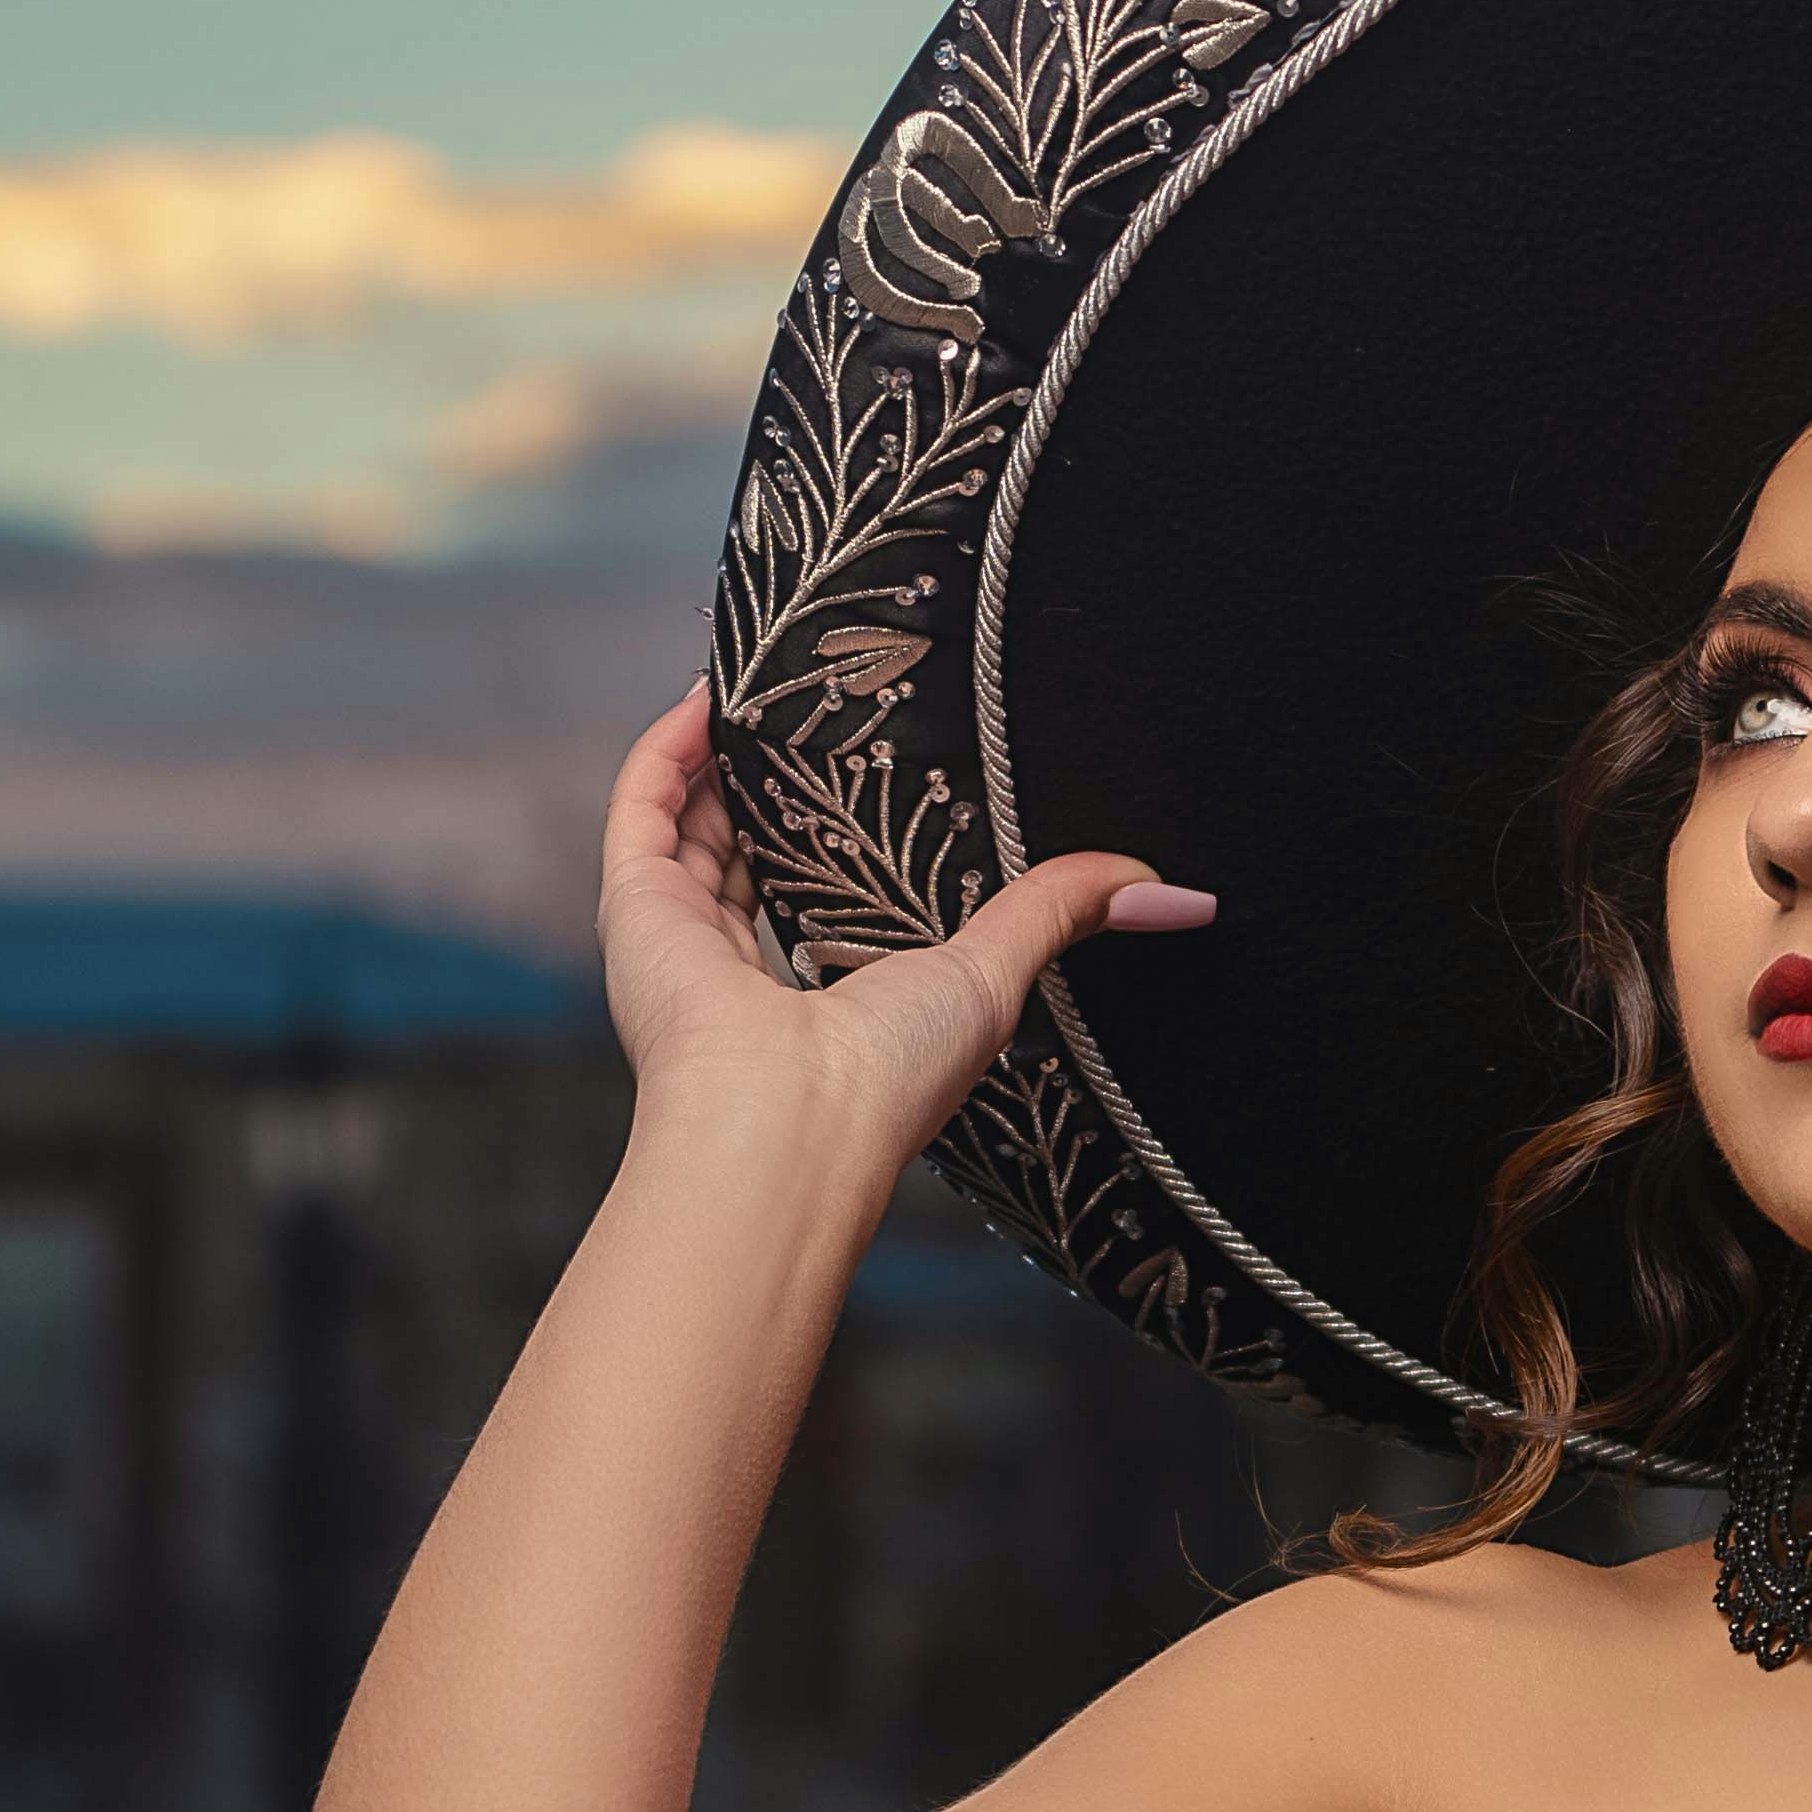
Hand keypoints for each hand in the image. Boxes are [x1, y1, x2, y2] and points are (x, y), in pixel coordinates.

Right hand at [595, 684, 1212, 1161]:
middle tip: (801, 714)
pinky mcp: (636, 911)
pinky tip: (703, 696)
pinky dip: (664, 753)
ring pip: (687, 829)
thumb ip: (1060, 913)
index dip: (830, 836)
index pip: (815, 902)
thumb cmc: (890, 1074)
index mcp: (820, 999)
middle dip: (764, 787)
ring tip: (751, 690)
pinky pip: (640, 812)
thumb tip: (1175, 893)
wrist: (790, 1120)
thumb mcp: (995, 972)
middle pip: (744, 856)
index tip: (864, 768)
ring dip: (713, 759)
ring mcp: (678, 941)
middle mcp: (739, 972)